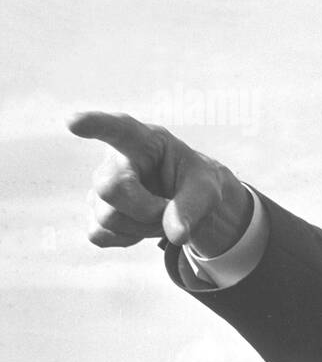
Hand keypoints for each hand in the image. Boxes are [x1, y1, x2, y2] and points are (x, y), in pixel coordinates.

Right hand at [69, 113, 252, 255]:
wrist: (187, 204)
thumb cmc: (196, 185)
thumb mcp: (208, 190)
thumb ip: (193, 207)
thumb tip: (175, 234)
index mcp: (144, 141)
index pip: (118, 128)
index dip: (96, 124)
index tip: (74, 122)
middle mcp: (114, 160)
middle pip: (111, 189)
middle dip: (146, 209)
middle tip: (170, 207)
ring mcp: (99, 188)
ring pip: (108, 218)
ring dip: (143, 227)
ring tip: (160, 213)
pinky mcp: (94, 213)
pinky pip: (99, 234)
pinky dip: (127, 239)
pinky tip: (141, 225)